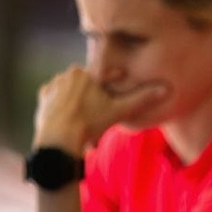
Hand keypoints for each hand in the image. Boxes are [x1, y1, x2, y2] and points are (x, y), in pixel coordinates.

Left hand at [34, 65, 167, 149]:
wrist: (59, 139)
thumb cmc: (90, 123)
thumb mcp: (120, 111)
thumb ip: (142, 99)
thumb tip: (168, 89)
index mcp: (87, 73)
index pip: (103, 76)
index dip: (109, 90)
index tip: (109, 104)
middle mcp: (68, 74)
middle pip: (86, 84)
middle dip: (92, 97)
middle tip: (96, 118)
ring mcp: (54, 85)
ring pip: (71, 91)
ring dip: (77, 102)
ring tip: (83, 121)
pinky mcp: (43, 98)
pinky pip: (55, 99)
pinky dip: (61, 108)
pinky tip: (68, 120)